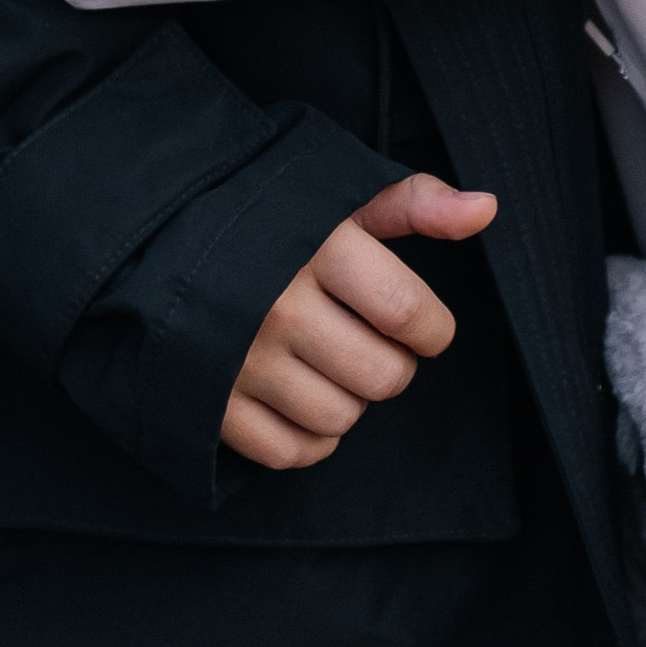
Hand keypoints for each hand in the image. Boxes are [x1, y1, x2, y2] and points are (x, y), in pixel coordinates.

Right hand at [222, 173, 498, 470]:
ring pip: (340, 418)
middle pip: (382, 377)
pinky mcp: (212, 402)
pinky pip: (289, 452)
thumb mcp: (340, 194)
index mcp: (318, 249)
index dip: (433, 329)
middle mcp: (279, 306)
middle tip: (373, 341)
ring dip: (352, 400)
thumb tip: (485, 209)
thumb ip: (414, 204)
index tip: (423, 325)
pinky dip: (310, 439)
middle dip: (394, 365)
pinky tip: (305, 399)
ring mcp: (242, 360)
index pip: (409, 315)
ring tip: (335, 364)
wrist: (160, 234)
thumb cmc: (267, 213)